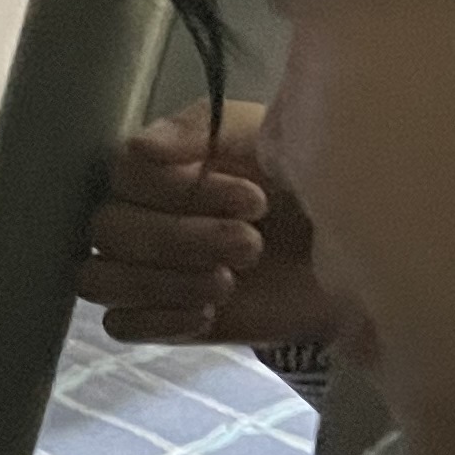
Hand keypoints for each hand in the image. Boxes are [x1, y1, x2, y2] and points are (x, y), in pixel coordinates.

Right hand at [83, 103, 335, 348]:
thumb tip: (140, 146)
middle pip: (108, 231)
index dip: (178, 192)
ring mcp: (142, 270)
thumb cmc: (308, 183)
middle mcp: (137, 215)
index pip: (122, 175)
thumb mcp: (267, 135)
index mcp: (156, 167)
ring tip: (227, 284)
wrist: (355, 253)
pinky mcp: (158, 318)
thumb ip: (201, 130)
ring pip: (99, 278)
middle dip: (181, 240)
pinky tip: (207, 313)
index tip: (253, 200)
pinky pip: (119, 325)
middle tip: (251, 246)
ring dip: (162, 282)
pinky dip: (158, 320)